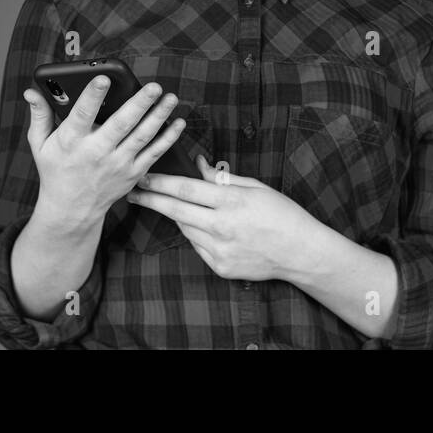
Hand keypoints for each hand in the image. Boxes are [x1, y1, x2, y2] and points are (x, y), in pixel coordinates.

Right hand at [24, 76, 184, 229]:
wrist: (72, 210)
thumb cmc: (56, 170)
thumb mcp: (40, 144)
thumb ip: (39, 115)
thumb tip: (31, 90)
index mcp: (72, 141)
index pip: (82, 114)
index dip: (93, 96)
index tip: (103, 78)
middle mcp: (97, 152)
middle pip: (121, 124)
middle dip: (139, 104)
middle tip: (153, 86)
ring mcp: (118, 164)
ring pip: (142, 137)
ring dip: (159, 116)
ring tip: (171, 97)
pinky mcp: (133, 173)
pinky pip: (154, 153)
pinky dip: (168, 138)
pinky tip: (179, 122)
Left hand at [126, 154, 318, 282]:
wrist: (300, 252)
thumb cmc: (282, 213)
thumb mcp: (255, 187)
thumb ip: (223, 177)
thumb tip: (197, 165)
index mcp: (231, 201)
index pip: (185, 189)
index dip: (160, 182)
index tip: (143, 177)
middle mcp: (222, 227)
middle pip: (175, 210)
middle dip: (150, 200)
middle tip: (132, 193)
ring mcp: (220, 250)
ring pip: (185, 228)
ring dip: (176, 215)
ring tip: (173, 205)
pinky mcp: (220, 267)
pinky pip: (197, 246)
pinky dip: (196, 233)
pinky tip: (206, 226)